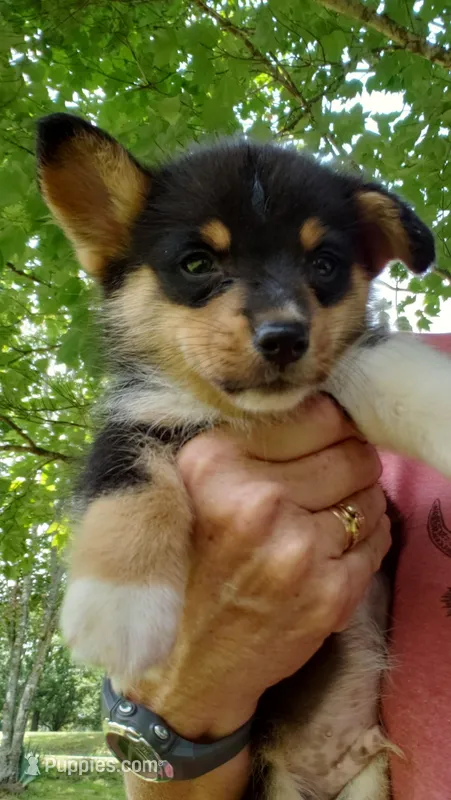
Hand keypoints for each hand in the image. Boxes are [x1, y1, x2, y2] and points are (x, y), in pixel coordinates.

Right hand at [131, 397, 390, 741]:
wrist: (189, 661)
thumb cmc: (192, 566)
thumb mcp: (191, 487)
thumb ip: (245, 443)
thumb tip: (323, 409)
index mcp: (214, 465)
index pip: (316, 417)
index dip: (332, 425)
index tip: (328, 437)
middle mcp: (255, 501)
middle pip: (351, 455)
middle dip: (353, 462)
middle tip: (336, 477)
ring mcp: (296, 549)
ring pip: (370, 496)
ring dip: (361, 501)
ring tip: (330, 515)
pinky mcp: (329, 593)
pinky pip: (379, 539)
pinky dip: (369, 536)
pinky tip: (338, 546)